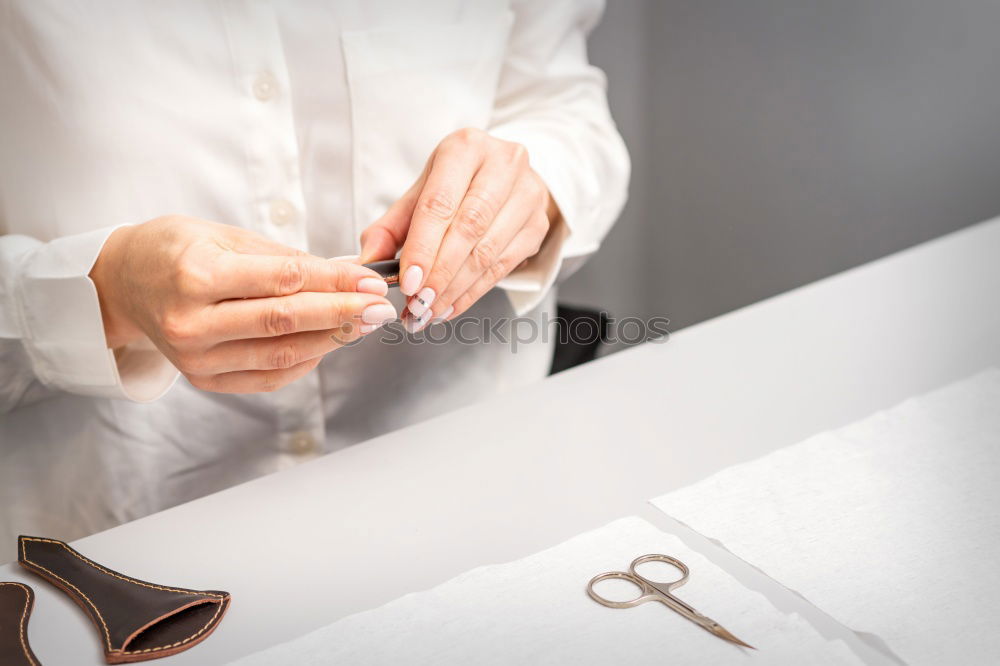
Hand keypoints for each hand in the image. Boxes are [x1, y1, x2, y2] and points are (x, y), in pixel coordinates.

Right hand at [89, 216, 396, 392]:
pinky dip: (304, 362)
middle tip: (380, 308)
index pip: (284, 281)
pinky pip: (266, 377)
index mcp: (196, 276)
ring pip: (280, 354)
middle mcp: (192, 322)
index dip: (336, 282)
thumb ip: (283, 259)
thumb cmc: (176, 249)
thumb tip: (344, 274)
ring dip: (331, 341)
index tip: (371, 280)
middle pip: (285, 322)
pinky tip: (328, 344)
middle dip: (342, 314)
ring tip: (363, 325)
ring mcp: (196, 357)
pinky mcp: (203, 380)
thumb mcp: (225, 236)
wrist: (124, 282)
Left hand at [360, 127, 558, 331]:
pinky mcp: (538, 223)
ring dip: (455, 289)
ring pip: (488, 252)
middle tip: (417, 304)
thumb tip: (366, 264)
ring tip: (428, 311)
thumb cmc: (455, 186)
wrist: (505, 178)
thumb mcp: (419, 195)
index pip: (440, 203)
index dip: (423, 247)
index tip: (407, 282)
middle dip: (440, 274)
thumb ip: (390, 229)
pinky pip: (504, 266)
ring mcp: (527, 193)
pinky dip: (473, 292)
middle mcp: (502, 164)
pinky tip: (451, 306)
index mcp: (464, 148)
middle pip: (468, 229)